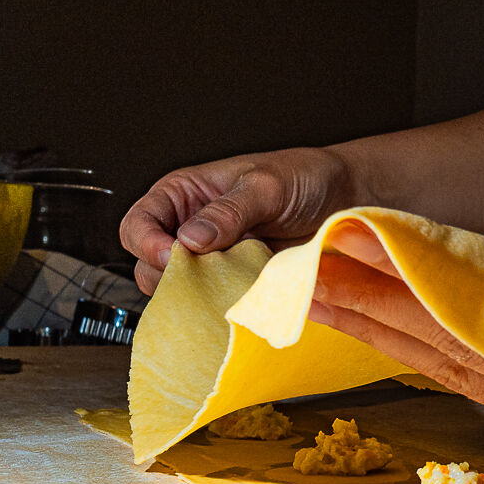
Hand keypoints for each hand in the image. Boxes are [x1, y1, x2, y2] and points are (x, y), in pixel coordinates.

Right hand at [120, 147, 357, 293]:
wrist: (344, 198)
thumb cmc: (302, 177)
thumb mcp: (265, 186)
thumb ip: (229, 211)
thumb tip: (190, 239)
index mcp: (183, 195)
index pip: (138, 224)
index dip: (146, 242)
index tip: (171, 256)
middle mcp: (190, 228)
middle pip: (150, 264)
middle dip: (169, 276)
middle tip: (204, 276)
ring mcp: (213, 259)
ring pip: (180, 290)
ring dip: (197, 294)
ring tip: (231, 283)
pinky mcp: (237, 282)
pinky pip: (216, 302)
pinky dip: (223, 306)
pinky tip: (243, 299)